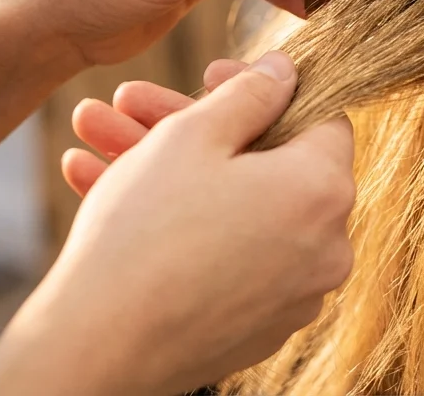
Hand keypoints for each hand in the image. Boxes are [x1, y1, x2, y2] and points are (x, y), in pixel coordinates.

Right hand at [0, 52, 355, 395]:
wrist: (98, 350)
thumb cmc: (145, 234)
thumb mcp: (193, 137)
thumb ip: (250, 94)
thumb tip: (285, 72)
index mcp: (324, 190)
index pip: (321, 118)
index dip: (265, 89)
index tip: (212, 77)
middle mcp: (327, 246)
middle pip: (269, 164)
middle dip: (195, 129)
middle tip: (134, 105)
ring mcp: (296, 293)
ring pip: (238, 209)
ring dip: (171, 171)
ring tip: (96, 141)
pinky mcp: (260, 326)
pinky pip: (228, 256)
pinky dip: (182, 225)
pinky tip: (103, 188)